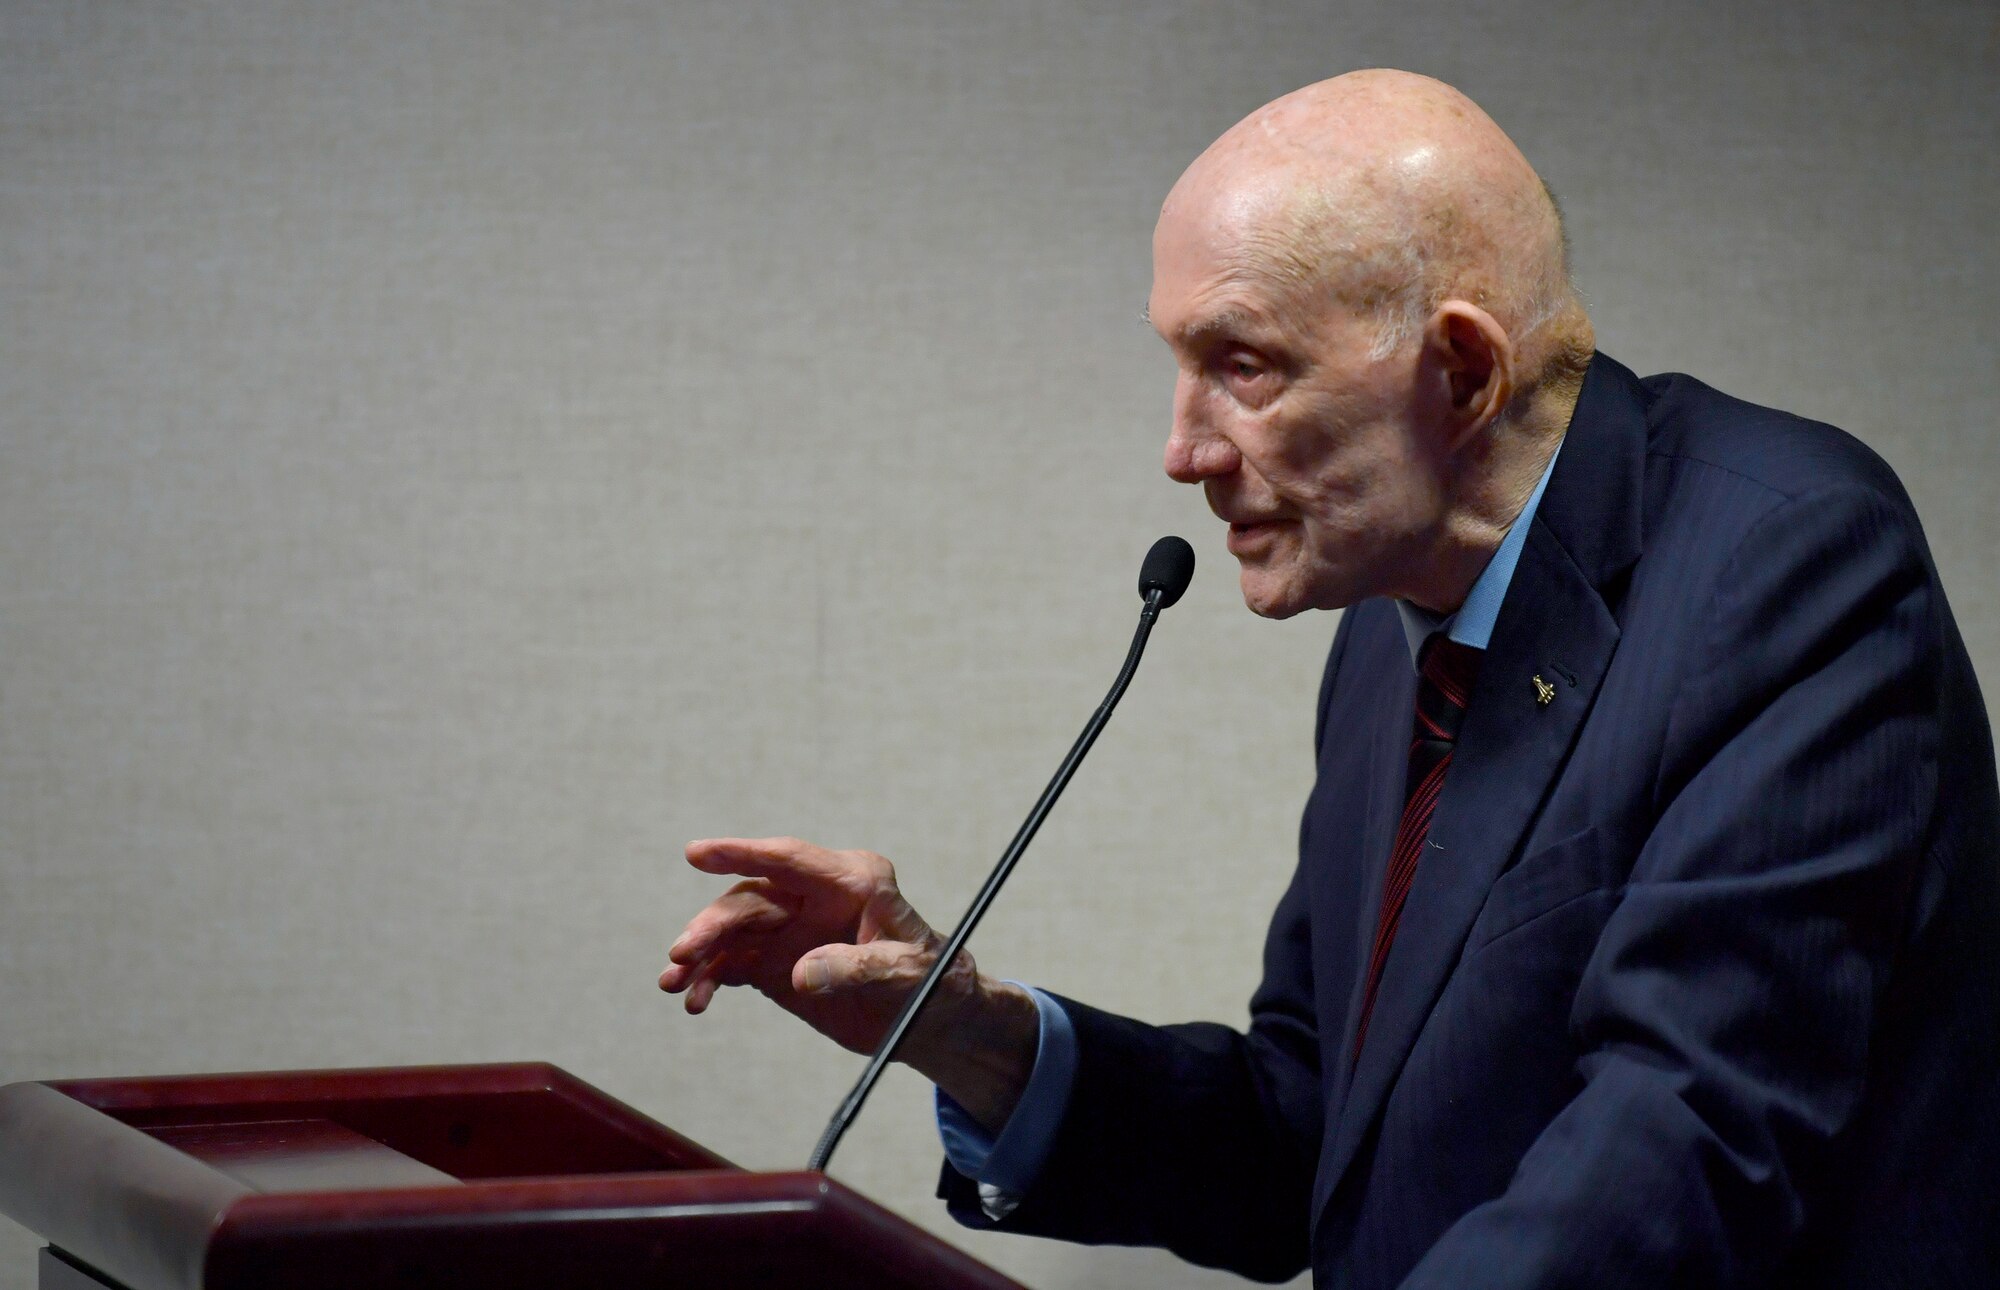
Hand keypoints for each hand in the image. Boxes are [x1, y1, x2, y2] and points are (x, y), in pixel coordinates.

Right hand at [660, 836, 1038, 1129]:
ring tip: (674, 986)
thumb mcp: (909, 973)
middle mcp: (814, 898)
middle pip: (751, 901)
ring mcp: (791, 930)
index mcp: (853, 881)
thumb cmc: (934, 982)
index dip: (742, 853)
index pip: (789, 859)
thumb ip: (860, 968)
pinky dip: (710, 980)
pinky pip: (732, 964)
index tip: (697, 853)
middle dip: (711, 926)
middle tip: (681, 956)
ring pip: (733, 931)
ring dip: (700, 955)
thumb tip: (802, 973)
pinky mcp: (777, 963)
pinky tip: (696, 1001)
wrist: (931, 1018)